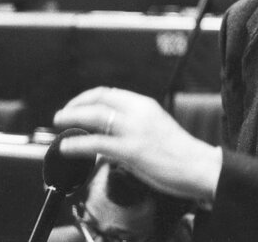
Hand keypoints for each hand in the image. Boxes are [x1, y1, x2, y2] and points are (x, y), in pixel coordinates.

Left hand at [53, 87, 221, 201]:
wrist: (199, 166)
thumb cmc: (180, 152)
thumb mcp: (156, 127)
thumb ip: (135, 124)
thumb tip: (112, 131)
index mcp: (145, 104)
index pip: (109, 92)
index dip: (86, 97)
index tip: (76, 105)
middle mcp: (139, 111)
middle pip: (98, 99)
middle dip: (74, 105)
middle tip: (61, 114)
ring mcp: (135, 130)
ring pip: (94, 116)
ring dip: (71, 119)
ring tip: (58, 125)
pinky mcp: (132, 150)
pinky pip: (97, 142)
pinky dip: (77, 143)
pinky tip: (66, 146)